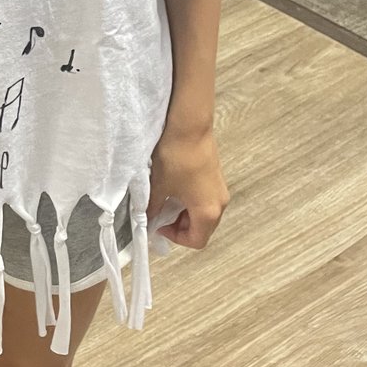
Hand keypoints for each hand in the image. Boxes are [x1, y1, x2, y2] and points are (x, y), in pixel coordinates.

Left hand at [149, 121, 228, 249]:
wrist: (189, 125)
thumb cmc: (176, 157)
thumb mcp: (158, 186)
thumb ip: (152, 208)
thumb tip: (147, 219)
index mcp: (208, 212)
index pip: (196, 241)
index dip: (175, 238)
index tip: (158, 224)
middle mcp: (219, 203)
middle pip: (202, 228)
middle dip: (179, 226)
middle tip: (158, 212)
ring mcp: (220, 189)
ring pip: (203, 213)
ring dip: (183, 212)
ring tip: (163, 198)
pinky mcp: (216, 177)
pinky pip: (204, 198)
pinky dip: (189, 200)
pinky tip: (172, 186)